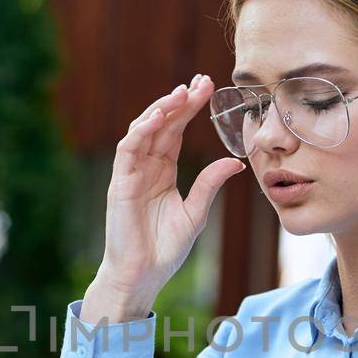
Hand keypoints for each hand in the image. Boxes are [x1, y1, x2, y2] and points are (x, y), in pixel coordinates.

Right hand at [88, 75, 248, 319]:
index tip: (209, 88)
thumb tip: (237, 161)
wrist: (142, 275)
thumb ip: (210, 184)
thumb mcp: (195, 213)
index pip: (177, 130)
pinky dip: (141, 131)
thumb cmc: (165, 249)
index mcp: (163, 170)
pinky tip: (158, 117)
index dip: (191, 108)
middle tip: (201, 81)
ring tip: (182, 92)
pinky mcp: (120, 184)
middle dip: (180, 101)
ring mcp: (131, 173)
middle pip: (163, 124)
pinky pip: (128, 150)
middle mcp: (146, 166)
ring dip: (161, 108)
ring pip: (143, 130)